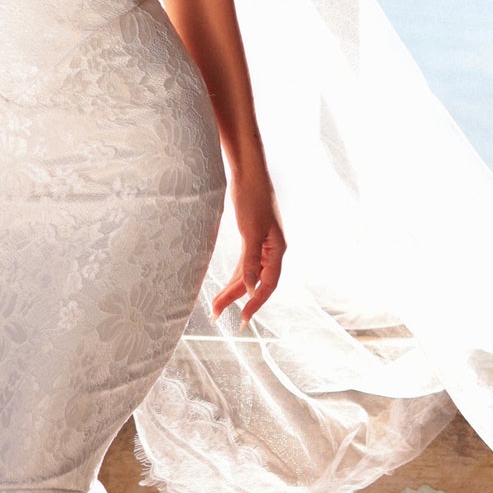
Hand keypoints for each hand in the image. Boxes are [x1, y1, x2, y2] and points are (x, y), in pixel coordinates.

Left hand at [211, 174, 284, 327]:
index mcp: (277, 249)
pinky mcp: (251, 238)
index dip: (256, 304)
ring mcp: (262, 244)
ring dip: (232, 290)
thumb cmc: (252, 198)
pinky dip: (235, 276)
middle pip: (255, 282)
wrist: (248, 172)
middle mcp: (272, 250)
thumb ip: (251, 260)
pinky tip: (225, 286)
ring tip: (215, 306)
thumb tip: (251, 289)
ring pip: (248, 274)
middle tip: (217, 316)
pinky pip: (245, 264)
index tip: (243, 320)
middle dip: (236, 299)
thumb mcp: (250, 231)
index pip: (268, 285)